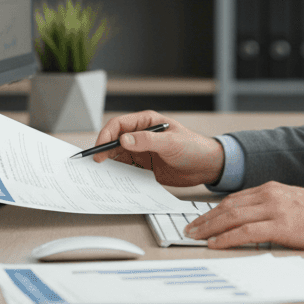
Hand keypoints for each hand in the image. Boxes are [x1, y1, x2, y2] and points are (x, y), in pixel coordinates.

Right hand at [92, 111, 224, 187]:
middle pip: (114, 140)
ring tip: (101, 174)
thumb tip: (124, 140)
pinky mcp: (144, 166)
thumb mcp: (171, 143)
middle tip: (96, 164)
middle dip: (103, 151)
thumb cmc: (194, 147)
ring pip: (118, 156)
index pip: (119, 125)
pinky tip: (114, 181)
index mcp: (147, 122)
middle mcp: (141, 136)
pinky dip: (118, 174)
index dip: (106, 135)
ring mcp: (142, 151)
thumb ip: (148, 141)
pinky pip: (127, 169)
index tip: (100, 148)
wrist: (207, 166)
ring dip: (109, 163)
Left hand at [184, 181, 303, 249]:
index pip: (233, 199)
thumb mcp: (290, 203)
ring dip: (210, 228)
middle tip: (189, 230)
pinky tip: (216, 244)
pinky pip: (246, 231)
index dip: (212, 211)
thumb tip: (247, 222)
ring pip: (232, 217)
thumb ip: (269, 208)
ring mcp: (275, 209)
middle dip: (205, 219)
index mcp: (270, 189)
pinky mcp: (281, 225)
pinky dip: (227, 238)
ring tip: (195, 237)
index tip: (199, 220)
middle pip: (227, 207)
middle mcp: (269, 195)